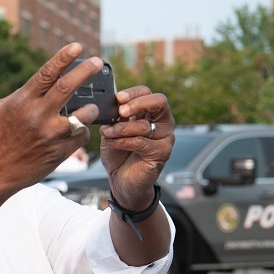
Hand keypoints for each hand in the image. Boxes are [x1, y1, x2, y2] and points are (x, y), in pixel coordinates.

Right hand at [0, 43, 99, 193]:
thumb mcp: (1, 110)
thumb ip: (23, 94)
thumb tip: (43, 83)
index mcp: (22, 102)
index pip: (46, 74)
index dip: (63, 57)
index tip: (77, 46)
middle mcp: (38, 116)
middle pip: (69, 86)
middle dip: (86, 71)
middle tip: (97, 62)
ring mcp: (51, 134)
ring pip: (84, 113)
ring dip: (89, 108)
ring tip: (88, 108)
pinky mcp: (61, 151)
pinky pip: (82, 134)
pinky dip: (81, 130)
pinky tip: (74, 132)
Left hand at [99, 87, 174, 209]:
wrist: (121, 180)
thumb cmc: (118, 154)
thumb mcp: (111, 132)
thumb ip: (114, 119)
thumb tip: (110, 107)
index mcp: (150, 113)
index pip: (147, 93)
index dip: (134, 93)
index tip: (118, 97)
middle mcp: (162, 122)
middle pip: (159, 101)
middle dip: (137, 103)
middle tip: (120, 110)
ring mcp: (165, 138)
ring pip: (144, 125)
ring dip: (122, 128)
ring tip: (108, 133)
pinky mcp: (162, 153)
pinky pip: (142, 142)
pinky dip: (124, 141)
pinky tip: (113, 143)